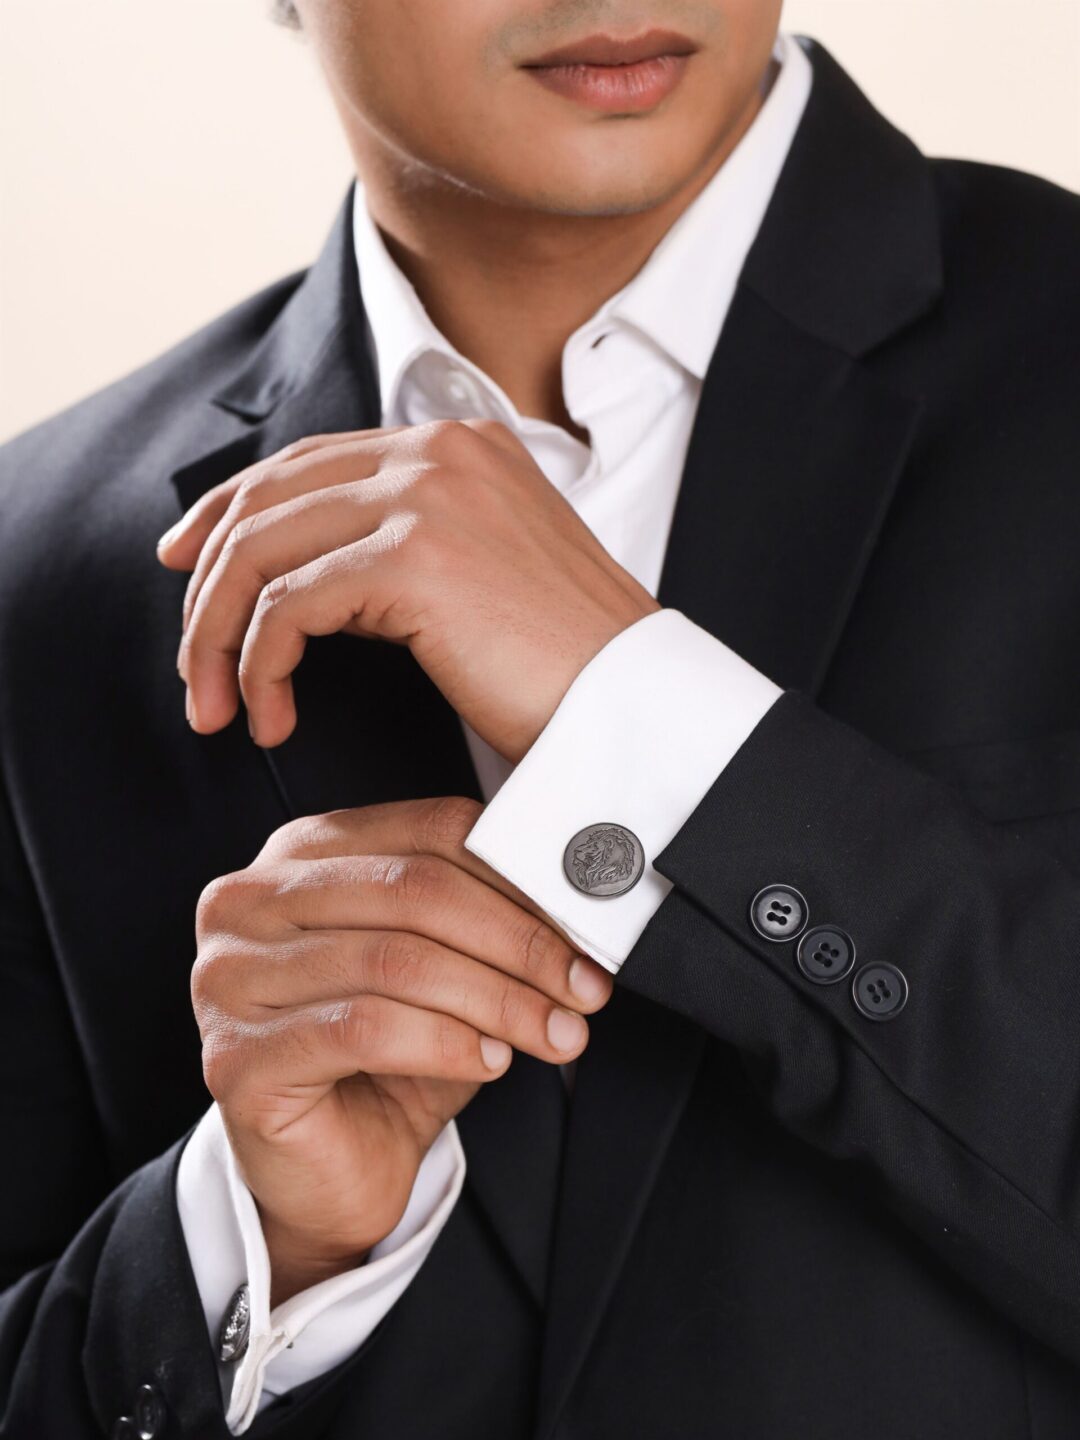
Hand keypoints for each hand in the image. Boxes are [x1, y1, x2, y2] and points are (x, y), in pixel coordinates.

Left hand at [157, 419, 660, 762]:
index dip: (230, 509)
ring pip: (262, 551)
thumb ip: (407, 543)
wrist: (633, 704)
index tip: (184, 560)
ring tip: (216, 706)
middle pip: (269, 499)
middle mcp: (440, 451)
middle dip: (207, 585)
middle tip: (191, 662)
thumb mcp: (481, 574)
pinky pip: (288, 607)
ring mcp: (430, 495)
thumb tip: (305, 572)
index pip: (310, 461)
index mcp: (459, 445)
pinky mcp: (415, 557)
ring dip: (217, 636)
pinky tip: (272, 716)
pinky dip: (259, 666)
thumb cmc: (564, 664)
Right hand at [191, 794, 612, 1306]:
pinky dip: (445, 1041)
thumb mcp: (446, 972)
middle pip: (413, 889)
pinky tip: (489, 1059)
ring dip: (496, 998)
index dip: (519, 875)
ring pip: (394, 959)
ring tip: (552, 1030)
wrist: (328, 1177)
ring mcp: (230, 977)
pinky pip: (363, 1028)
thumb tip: (576, 904)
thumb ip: (487, 925)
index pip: (428, 830)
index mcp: (304, 853)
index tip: (586, 924)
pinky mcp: (236, 1057)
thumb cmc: (386, 1062)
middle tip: (582, 985)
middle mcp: (251, 901)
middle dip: (518, 941)